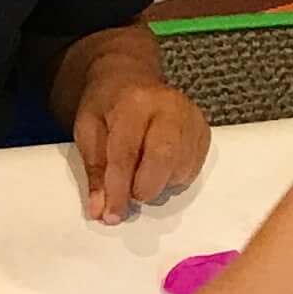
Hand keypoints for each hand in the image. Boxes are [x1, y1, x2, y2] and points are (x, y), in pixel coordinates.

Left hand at [73, 71, 211, 224]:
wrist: (130, 78)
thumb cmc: (107, 105)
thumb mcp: (88, 130)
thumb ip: (96, 170)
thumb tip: (100, 210)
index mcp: (134, 102)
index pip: (126, 153)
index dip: (118, 189)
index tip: (110, 215)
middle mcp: (169, 107)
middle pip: (163, 160)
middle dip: (143, 188)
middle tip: (129, 195)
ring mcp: (192, 118)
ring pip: (180, 169)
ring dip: (158, 183)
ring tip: (141, 170)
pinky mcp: (204, 130)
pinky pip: (192, 169)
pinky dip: (173, 177)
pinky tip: (158, 165)